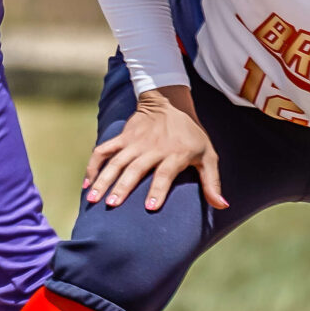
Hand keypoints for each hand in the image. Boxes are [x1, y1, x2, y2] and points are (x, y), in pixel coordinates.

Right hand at [83, 86, 224, 212]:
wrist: (170, 102)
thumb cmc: (192, 134)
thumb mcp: (208, 155)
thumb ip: (213, 182)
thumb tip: (222, 206)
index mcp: (175, 154)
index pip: (164, 174)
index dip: (157, 191)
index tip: (149, 208)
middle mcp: (152, 148)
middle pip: (135, 169)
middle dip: (122, 187)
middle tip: (112, 205)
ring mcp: (135, 143)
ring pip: (116, 162)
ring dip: (103, 180)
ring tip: (94, 199)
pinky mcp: (122, 138)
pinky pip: (104, 151)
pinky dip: (93, 166)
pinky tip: (87, 184)